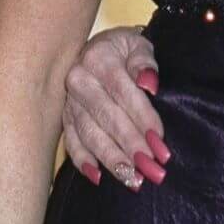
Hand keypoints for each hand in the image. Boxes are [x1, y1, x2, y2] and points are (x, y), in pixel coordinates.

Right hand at [62, 26, 166, 190]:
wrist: (99, 47)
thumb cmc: (125, 48)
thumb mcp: (139, 44)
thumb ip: (145, 61)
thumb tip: (150, 84)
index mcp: (99, 59)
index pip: (124, 94)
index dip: (143, 119)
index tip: (160, 142)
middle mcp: (79, 81)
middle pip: (107, 119)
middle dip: (131, 146)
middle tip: (151, 169)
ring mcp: (69, 102)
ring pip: (90, 135)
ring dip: (112, 160)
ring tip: (133, 179)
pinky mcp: (64, 118)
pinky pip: (71, 142)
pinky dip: (83, 162)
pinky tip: (99, 178)